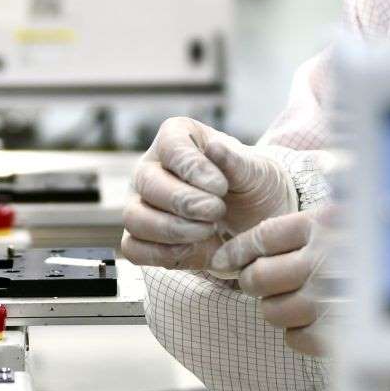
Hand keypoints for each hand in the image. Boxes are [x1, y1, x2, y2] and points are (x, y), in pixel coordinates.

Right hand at [118, 117, 291, 270]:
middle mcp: (150, 167)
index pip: (170, 147)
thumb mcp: (256, 171)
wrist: (254, 220)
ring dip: (172, 229)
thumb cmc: (251, 185)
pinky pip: (134, 249)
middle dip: (184, 202)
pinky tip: (193, 247)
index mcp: (176, 137)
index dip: (193, 169)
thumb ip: (237, 162)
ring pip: (133, 217)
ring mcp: (139, 202)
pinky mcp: (139, 237)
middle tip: (217, 212)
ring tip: (208, 230)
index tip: (221, 187)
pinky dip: (163, 253)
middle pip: (146, 182)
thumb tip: (215, 148)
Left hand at [208, 210, 331, 355]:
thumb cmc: (371, 245)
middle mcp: (325, 258)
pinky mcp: (339, 332)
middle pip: (258, 276)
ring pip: (272, 311)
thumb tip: (230, 255)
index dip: (237, 251)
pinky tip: (312, 319)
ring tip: (294, 300)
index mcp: (324, 224)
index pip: (263, 237)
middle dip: (254, 281)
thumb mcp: (343, 221)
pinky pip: (296, 338)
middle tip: (262, 282)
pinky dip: (298, 332)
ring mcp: (331, 298)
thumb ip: (304, 227)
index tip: (221, 260)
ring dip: (276, 308)